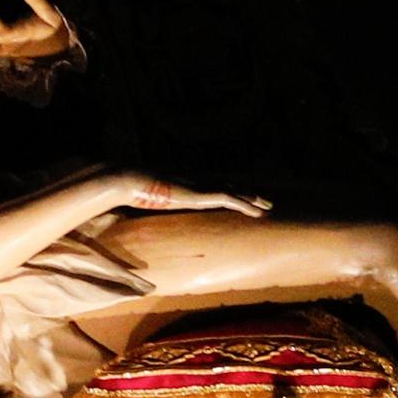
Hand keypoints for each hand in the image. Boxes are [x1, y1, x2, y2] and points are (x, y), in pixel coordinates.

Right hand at [115, 176, 265, 215]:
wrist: (129, 180)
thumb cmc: (131, 191)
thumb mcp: (144, 202)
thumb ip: (149, 205)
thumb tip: (136, 217)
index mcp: (186, 186)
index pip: (213, 188)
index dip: (230, 192)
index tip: (242, 197)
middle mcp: (196, 184)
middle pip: (228, 187)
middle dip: (247, 194)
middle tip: (265, 202)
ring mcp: (199, 188)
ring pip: (233, 192)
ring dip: (252, 200)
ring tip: (268, 207)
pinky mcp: (201, 194)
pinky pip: (229, 199)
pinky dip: (244, 204)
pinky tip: (256, 211)